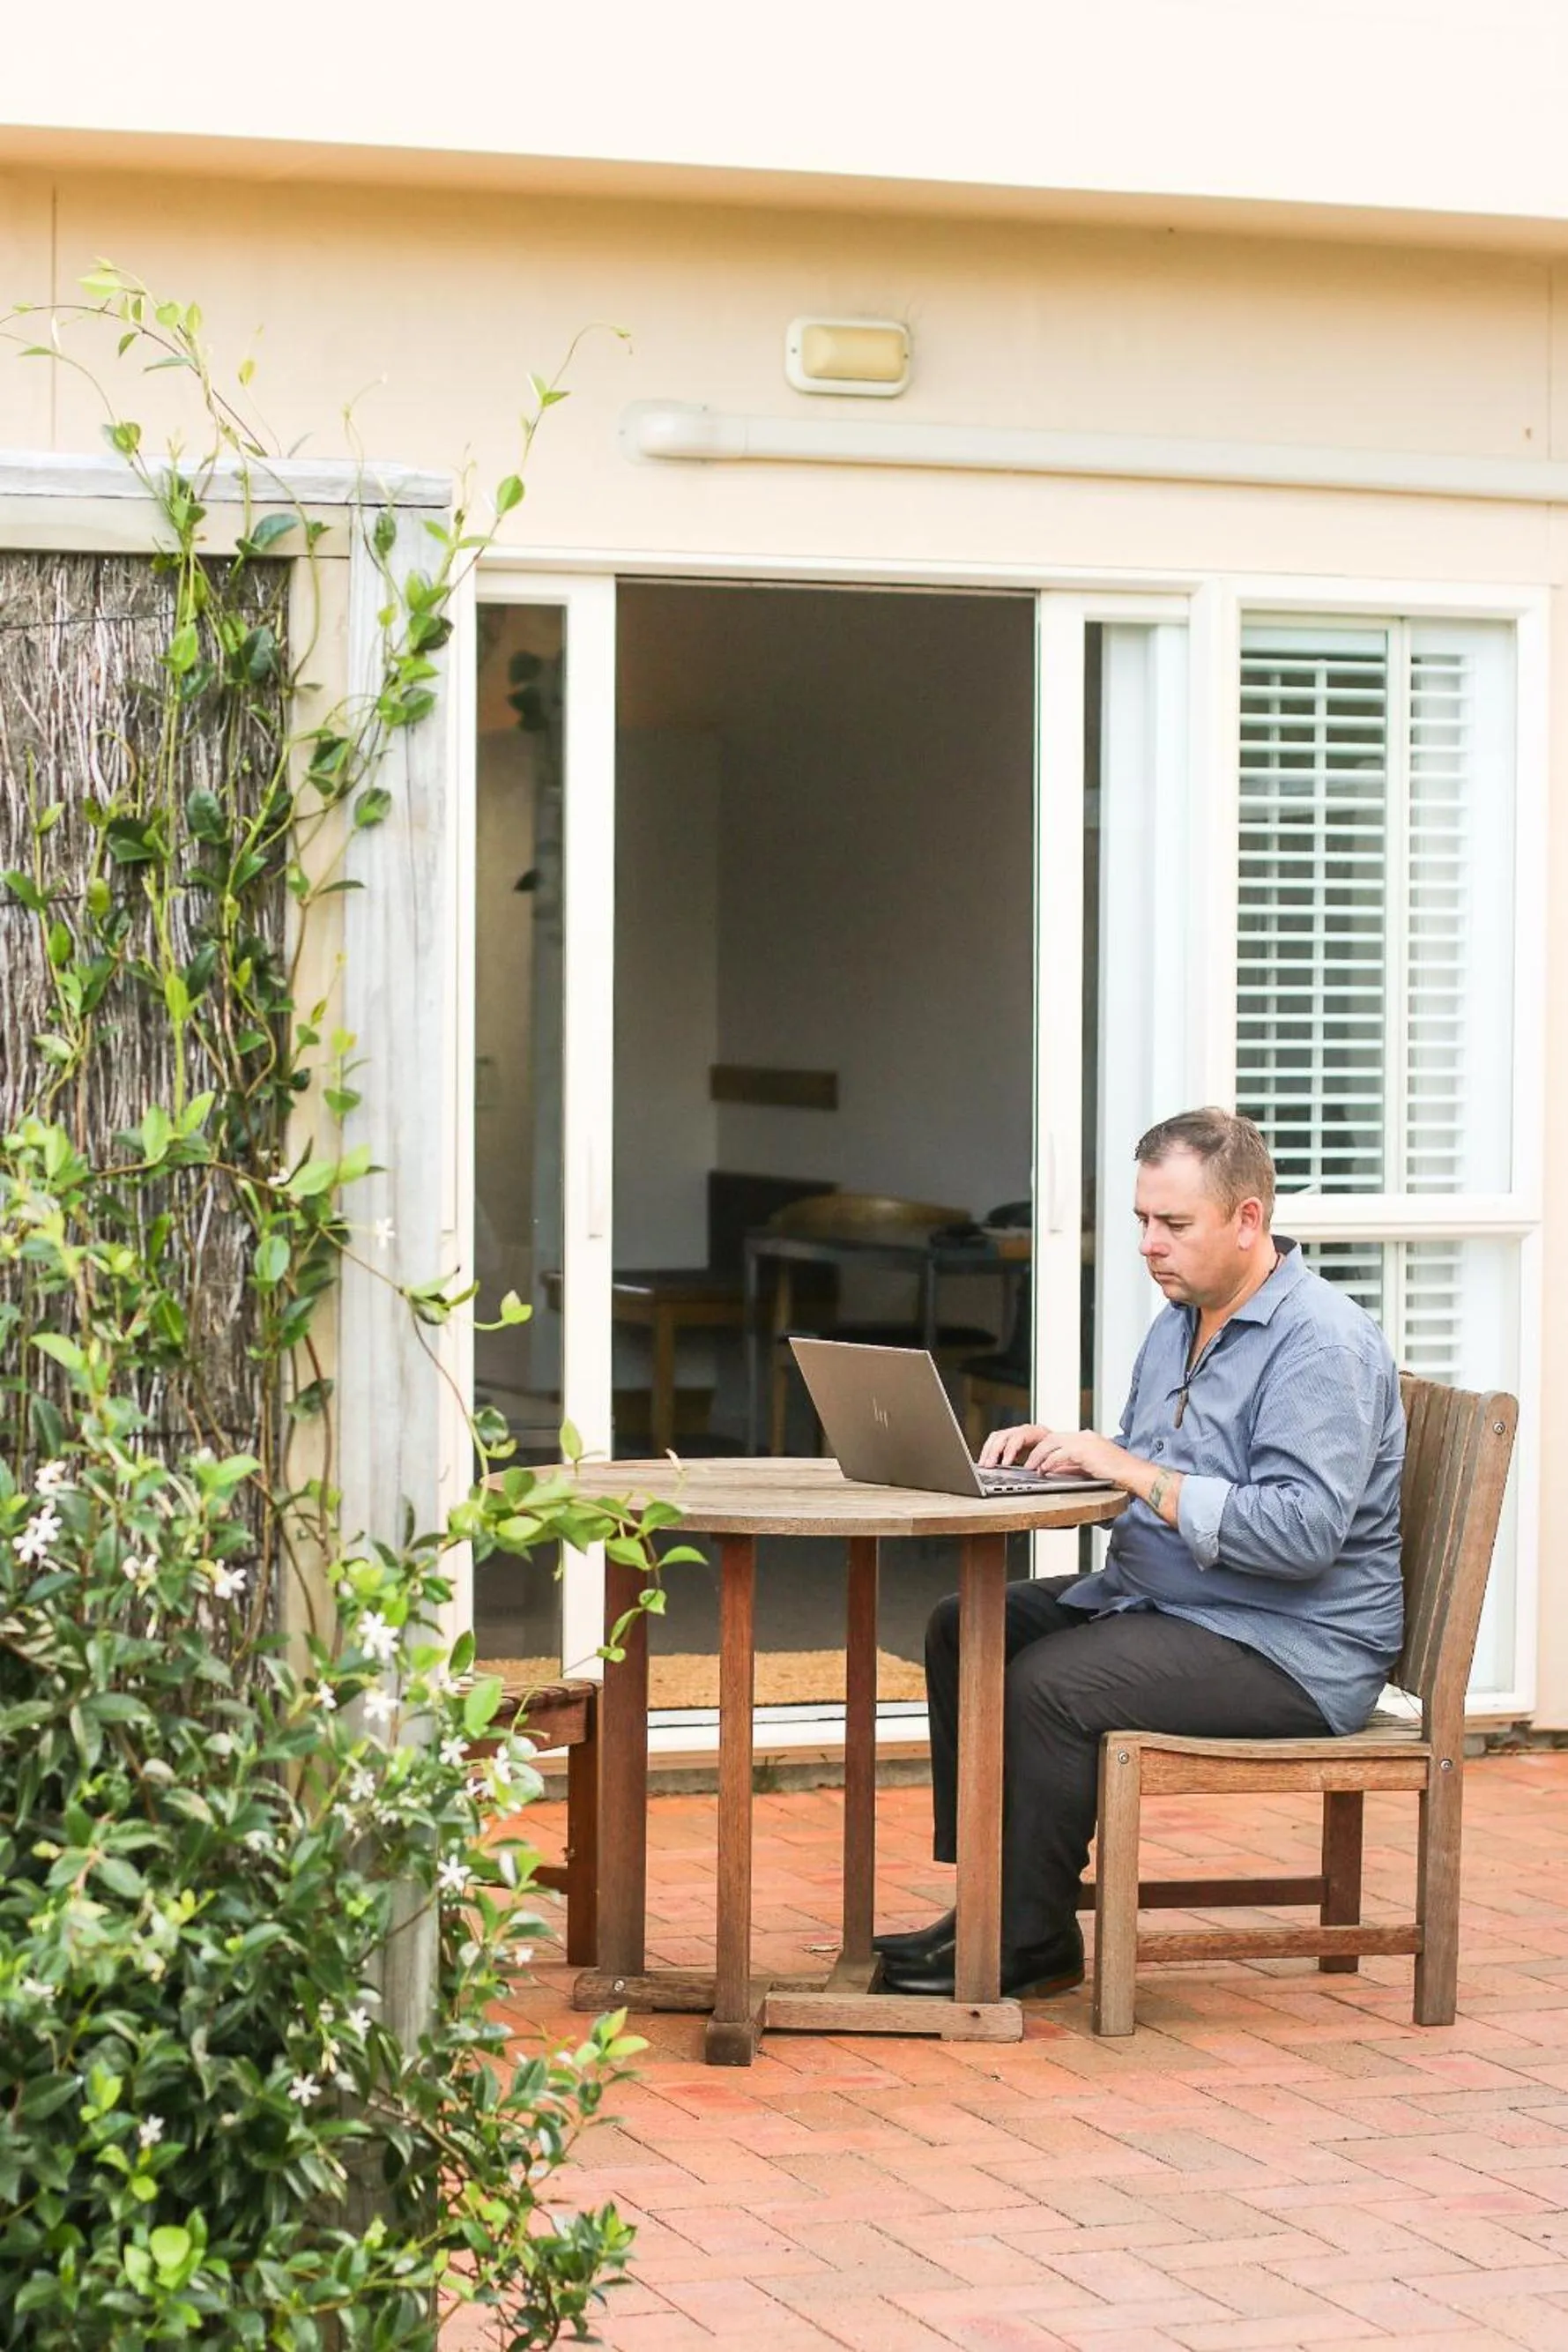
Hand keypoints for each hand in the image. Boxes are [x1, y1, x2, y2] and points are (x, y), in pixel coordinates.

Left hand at [979, 1423, 1125, 1481]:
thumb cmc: (1115, 1476)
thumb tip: (1048, 1472)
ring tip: (1027, 1468)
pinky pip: (1061, 1453)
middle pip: (1044, 1436)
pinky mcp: (1086, 1450)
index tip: (1020, 1460)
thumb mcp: (1086, 1470)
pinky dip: (1050, 1462)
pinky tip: (1043, 1471)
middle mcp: (1079, 1437)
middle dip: (1028, 1449)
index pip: (1049, 1438)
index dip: (1033, 1448)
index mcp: (1079, 1440)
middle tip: (1015, 1463)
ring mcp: (1083, 1441)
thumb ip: (1067, 1468)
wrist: (1135, 1475)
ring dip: (1036, 1457)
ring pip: (1050, 1443)